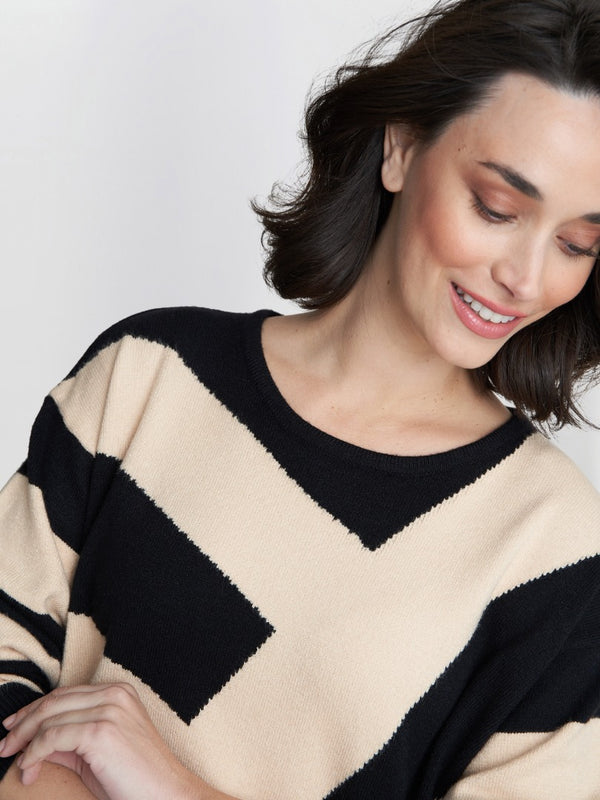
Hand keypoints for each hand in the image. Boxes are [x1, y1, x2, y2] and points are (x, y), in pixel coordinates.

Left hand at [0, 683, 208, 799]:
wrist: (166, 793)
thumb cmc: (135, 778)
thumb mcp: (96, 753)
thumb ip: (68, 742)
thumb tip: (33, 743)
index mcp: (117, 692)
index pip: (64, 693)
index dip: (34, 710)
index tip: (14, 726)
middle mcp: (113, 695)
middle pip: (53, 701)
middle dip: (23, 723)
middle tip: (5, 745)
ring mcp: (108, 710)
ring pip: (49, 718)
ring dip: (24, 741)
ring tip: (16, 761)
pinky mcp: (101, 731)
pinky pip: (53, 738)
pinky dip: (34, 753)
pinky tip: (29, 768)